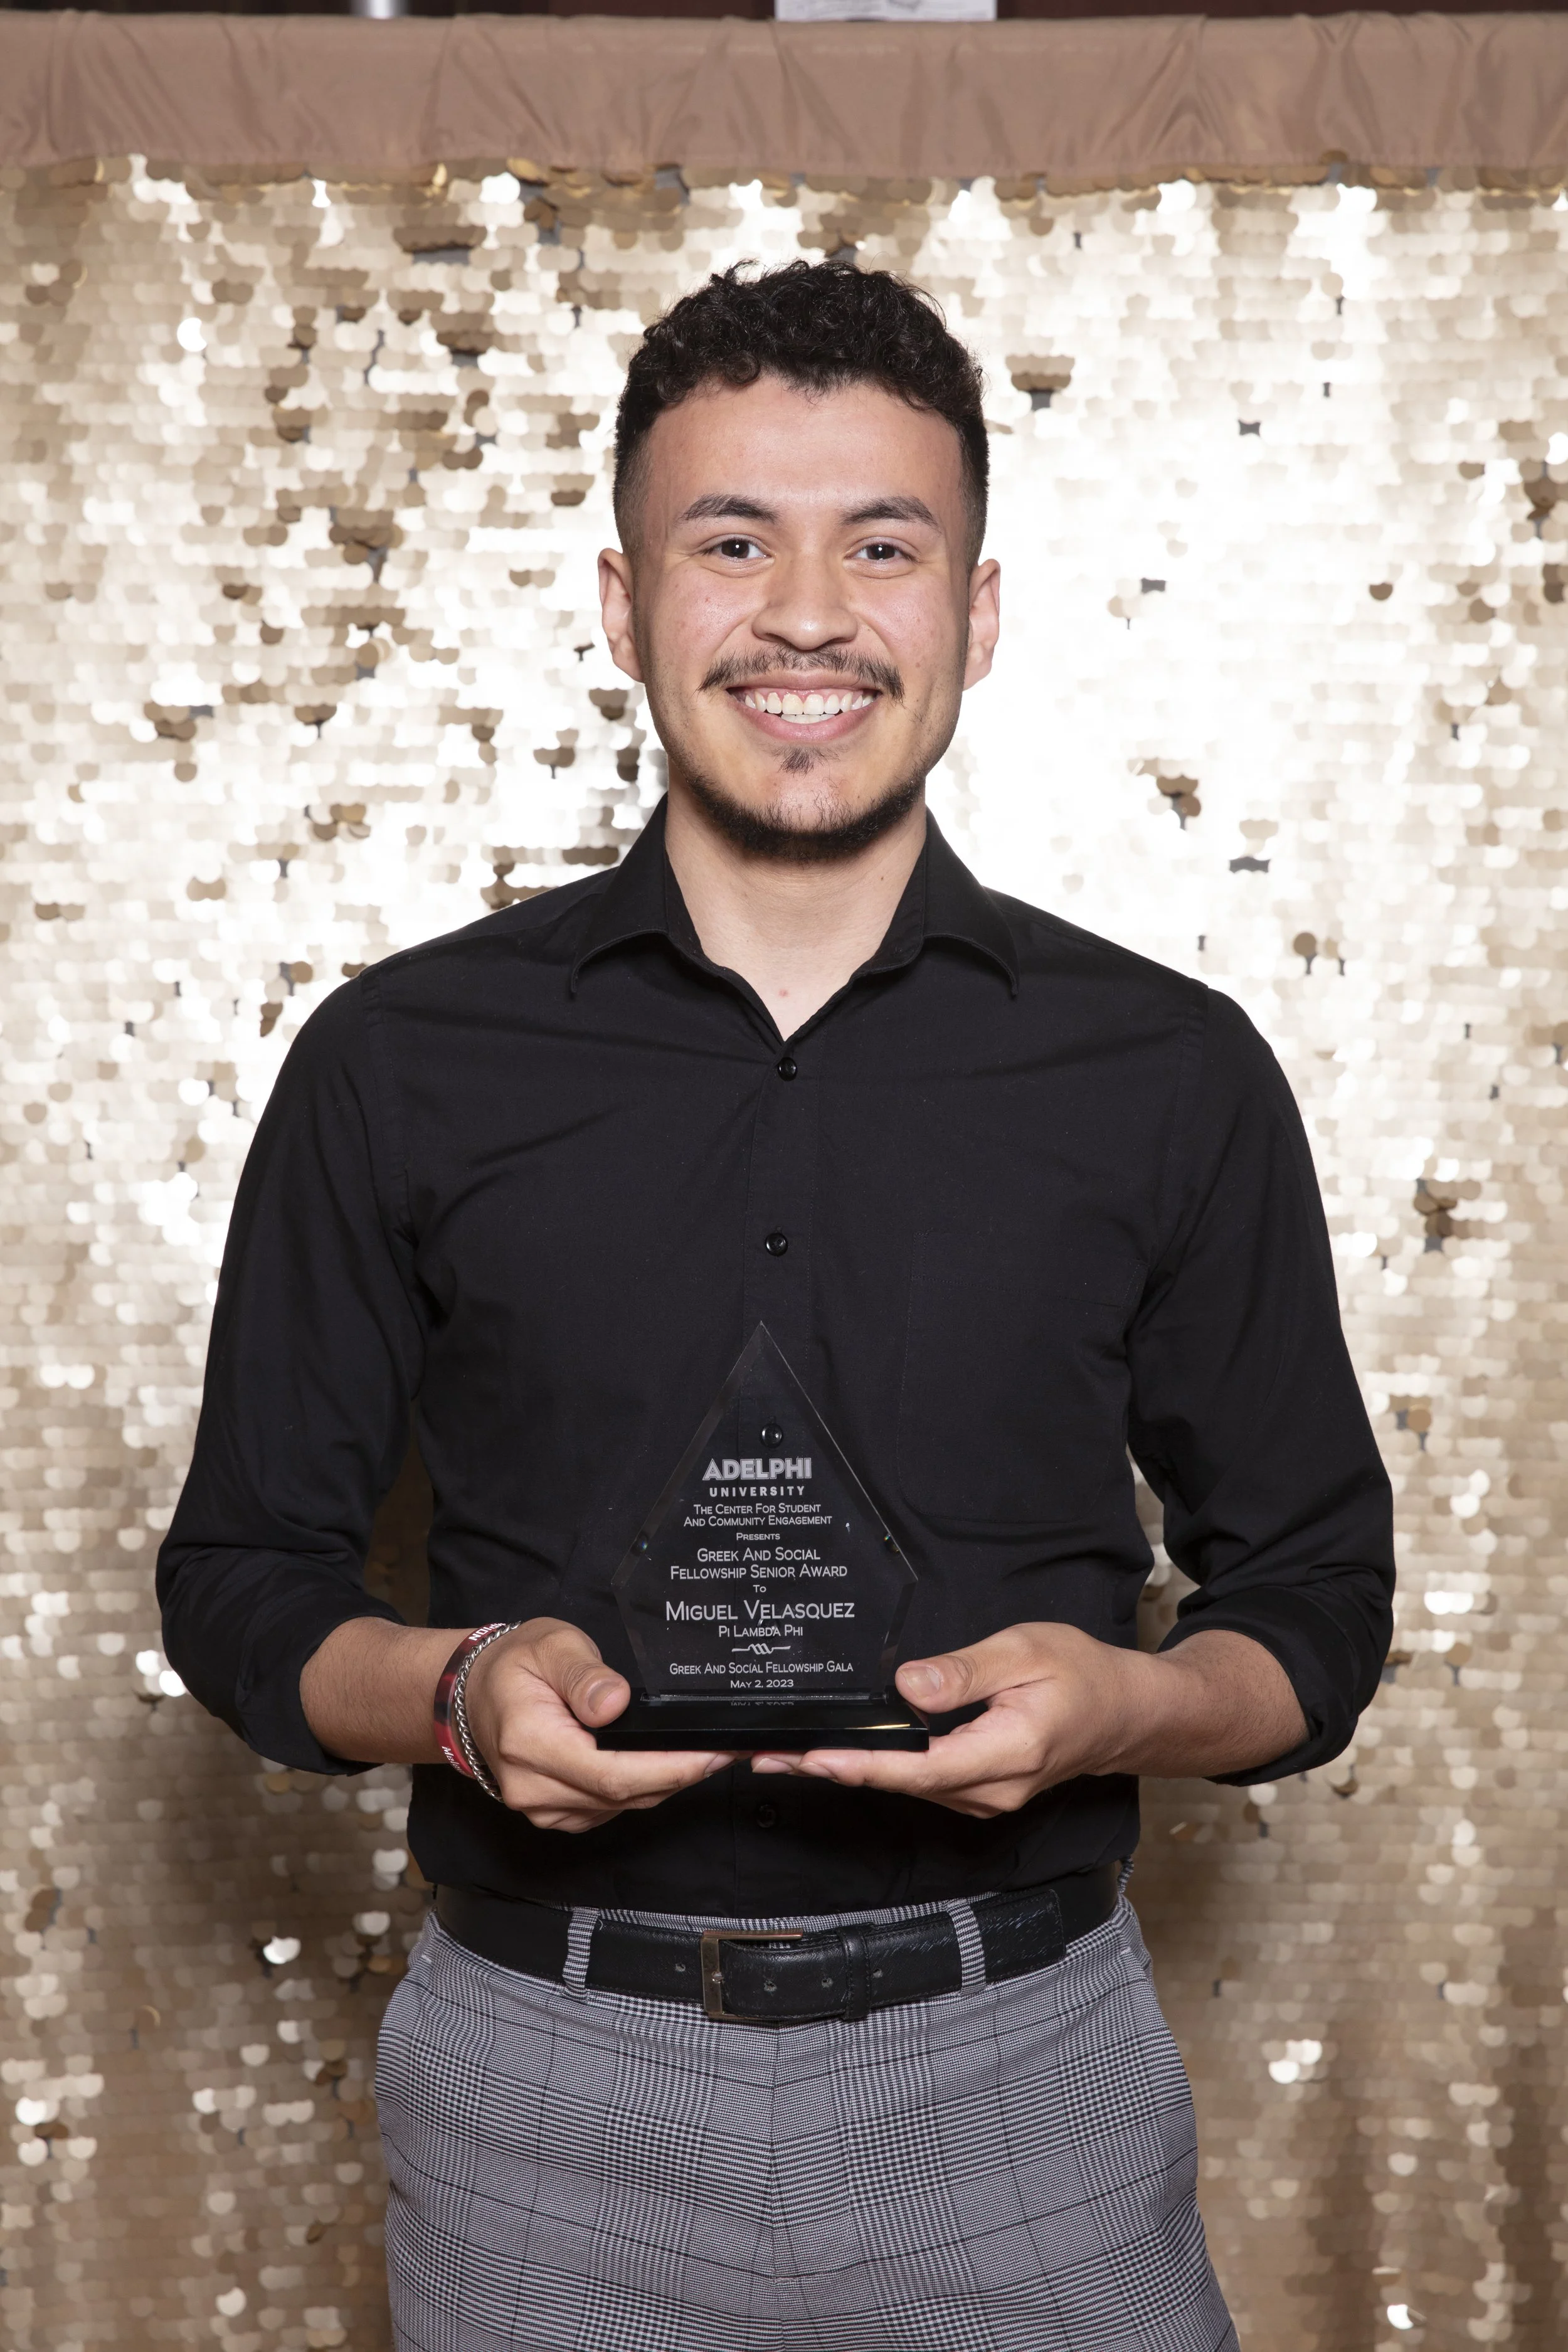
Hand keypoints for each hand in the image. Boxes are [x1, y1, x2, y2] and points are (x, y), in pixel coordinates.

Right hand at [463, 1618, 734, 1833]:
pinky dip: (641, 1790)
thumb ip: (583, 1674)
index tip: (711, 1754)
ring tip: (704, 1754)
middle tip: (725, 1751)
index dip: (667, 1769)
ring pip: (620, 1807)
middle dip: (679, 1775)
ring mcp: (541, 1807)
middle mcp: (532, 1787)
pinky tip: (664, 1766)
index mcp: (529, 1743)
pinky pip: (608, 1809)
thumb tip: (615, 1704)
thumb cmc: (515, 1665)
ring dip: (665, 1784)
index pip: (610, 1773)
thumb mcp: (551, 1646)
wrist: (473, 1695)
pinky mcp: (555, 1813)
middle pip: (621, 1795)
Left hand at [750, 1623, 1305, 1815]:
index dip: (859, 1765)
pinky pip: (921, 1783)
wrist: (1127, 1714)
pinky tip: (842, 1755)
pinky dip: (878, 1770)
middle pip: (900, 1784)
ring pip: (906, 1787)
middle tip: (765, 1756)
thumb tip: (907, 1685)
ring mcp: (985, 1798)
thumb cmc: (1082, 1675)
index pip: (918, 1767)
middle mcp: (990, 1790)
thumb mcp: (1025, 1651)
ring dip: (847, 1772)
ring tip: (785, 1756)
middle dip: (831, 1770)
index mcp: (1004, 1754)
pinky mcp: (979, 1792)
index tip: (809, 1757)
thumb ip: (964, 1672)